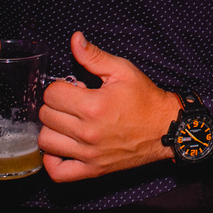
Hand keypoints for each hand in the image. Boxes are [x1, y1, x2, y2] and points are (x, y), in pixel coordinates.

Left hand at [38, 32, 181, 181]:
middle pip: (46, 116)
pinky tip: (63, 146)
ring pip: (46, 141)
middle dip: (56, 105)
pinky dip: (53, 160)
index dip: (61, 87)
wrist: (166, 127)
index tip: (76, 88)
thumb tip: (75, 39)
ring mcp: (88, 154)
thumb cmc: (145, 99)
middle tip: (75, 103)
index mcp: (94, 106)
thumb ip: (94, 56)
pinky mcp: (92, 170)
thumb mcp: (123, 71)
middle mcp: (88, 132)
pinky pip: (57, 172)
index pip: (51, 94)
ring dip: (53, 129)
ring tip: (69, 123)